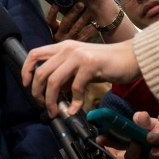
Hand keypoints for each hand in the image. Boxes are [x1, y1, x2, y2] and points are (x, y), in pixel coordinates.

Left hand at [23, 40, 140, 116]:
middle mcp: (67, 49)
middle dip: (37, 92)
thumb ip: (66, 75)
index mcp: (62, 47)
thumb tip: (53, 92)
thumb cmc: (107, 63)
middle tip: (43, 105)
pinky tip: (75, 109)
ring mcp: (78, 56)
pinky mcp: (90, 65)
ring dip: (51, 100)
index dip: (26, 71)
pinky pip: (75, 87)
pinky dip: (73, 102)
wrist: (132, 57)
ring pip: (53, 81)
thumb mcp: (80, 66)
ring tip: (55, 111)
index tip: (26, 85)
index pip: (34, 54)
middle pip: (41, 72)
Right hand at [46, 3, 96, 42]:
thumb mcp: (58, 27)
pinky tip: (96, 24)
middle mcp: (59, 35)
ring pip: (76, 28)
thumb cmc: (63, 33)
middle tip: (81, 4)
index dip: (52, 13)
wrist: (65, 53)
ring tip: (90, 10)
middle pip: (66, 23)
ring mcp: (68, 40)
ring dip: (84, 18)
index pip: (50, 20)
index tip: (57, 4)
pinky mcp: (77, 44)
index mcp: (53, 29)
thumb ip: (62, 17)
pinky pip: (84, 37)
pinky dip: (90, 30)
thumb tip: (70, 1)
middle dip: (73, 12)